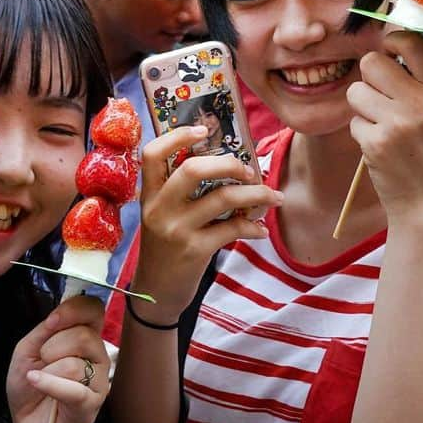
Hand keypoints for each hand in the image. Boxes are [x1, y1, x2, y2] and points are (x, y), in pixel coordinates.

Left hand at [8, 296, 108, 422]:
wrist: (28, 422)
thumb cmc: (32, 382)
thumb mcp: (29, 348)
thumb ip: (44, 330)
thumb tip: (56, 318)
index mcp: (85, 336)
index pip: (94, 309)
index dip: (74, 309)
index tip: (51, 322)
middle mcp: (98, 356)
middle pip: (84, 336)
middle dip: (53, 346)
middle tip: (42, 360)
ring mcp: (98, 381)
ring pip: (75, 364)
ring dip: (48, 371)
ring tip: (40, 380)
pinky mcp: (91, 405)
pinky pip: (74, 389)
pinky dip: (49, 384)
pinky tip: (35, 380)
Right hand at [133, 127, 281, 321]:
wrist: (156, 294)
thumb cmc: (164, 249)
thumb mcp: (161, 216)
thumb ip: (180, 193)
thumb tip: (227, 166)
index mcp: (149, 195)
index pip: (152, 153)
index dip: (177, 136)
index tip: (203, 129)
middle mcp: (159, 208)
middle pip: (193, 170)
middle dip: (229, 164)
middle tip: (249, 169)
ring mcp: (176, 229)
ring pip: (222, 198)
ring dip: (256, 194)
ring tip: (273, 196)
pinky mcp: (195, 250)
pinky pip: (233, 229)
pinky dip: (254, 227)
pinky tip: (261, 230)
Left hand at [347, 31, 422, 216]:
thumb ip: (416, 80)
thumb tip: (387, 44)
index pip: (412, 42)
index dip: (392, 40)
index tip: (388, 51)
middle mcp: (422, 102)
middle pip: (372, 62)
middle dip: (367, 79)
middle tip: (379, 99)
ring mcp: (399, 122)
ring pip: (355, 91)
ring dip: (361, 108)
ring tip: (381, 125)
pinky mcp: (377, 142)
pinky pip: (353, 121)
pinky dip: (361, 133)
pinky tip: (380, 148)